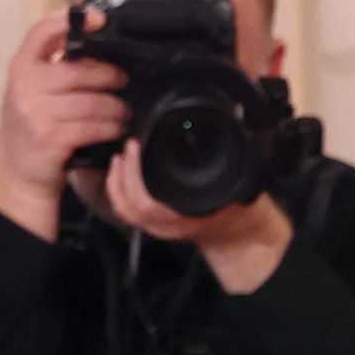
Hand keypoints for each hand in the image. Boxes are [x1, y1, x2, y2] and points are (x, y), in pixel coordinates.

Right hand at [0, 8, 130, 238]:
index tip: (98, 19)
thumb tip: (93, 45)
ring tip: (124, 110)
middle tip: (124, 80)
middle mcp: (25, 85)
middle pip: (78, 70)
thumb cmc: (31, 128)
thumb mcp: (30, 91)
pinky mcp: (51, 138)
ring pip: (91, 102)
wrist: (17, 174)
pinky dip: (110, 127)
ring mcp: (36, 112)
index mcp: (20, 67)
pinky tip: (117, 128)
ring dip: (115, 107)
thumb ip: (51, 68)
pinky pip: (92, 127)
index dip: (70, 21)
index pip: (42, 31)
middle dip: (108, 75)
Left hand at [102, 137, 293, 291]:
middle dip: (124, 173)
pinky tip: (119, 170)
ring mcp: (160, 226)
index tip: (136, 144)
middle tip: (128, 145)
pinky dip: (117, 190)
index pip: (149, 203)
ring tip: (120, 156)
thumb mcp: (238, 180)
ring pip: (126, 210)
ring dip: (117, 181)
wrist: (237, 230)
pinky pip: (127, 211)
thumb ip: (229, 159)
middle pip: (132, 206)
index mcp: (188, 215)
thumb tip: (231, 124)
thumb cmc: (237, 204)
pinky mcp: (154, 223)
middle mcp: (171, 224)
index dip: (134, 175)